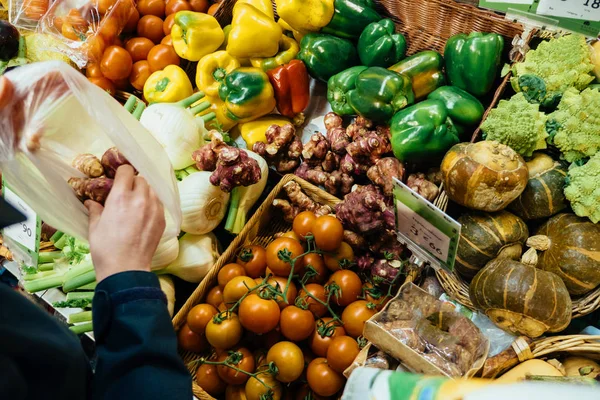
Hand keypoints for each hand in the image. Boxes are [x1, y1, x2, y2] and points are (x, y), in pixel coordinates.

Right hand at [85, 165, 165, 281]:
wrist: (126, 269)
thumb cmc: (106, 249)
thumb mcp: (95, 227)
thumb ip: (95, 210)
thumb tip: (91, 202)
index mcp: (121, 197)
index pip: (127, 171)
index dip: (122, 172)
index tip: (118, 178)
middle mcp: (140, 199)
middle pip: (142, 179)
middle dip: (133, 182)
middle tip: (126, 192)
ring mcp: (154, 209)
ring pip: (153, 190)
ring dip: (145, 192)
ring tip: (136, 203)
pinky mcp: (162, 220)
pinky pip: (159, 204)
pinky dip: (152, 204)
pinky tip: (144, 214)